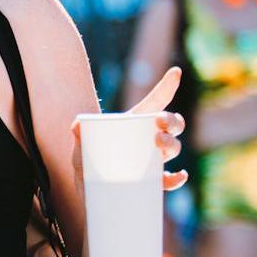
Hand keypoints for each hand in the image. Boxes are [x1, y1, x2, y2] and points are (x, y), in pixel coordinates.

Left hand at [72, 67, 187, 191]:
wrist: (86, 185)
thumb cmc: (87, 158)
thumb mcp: (82, 142)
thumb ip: (79, 131)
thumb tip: (77, 125)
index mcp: (135, 123)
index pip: (155, 102)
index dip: (167, 86)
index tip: (175, 72)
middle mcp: (149, 139)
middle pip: (173, 124)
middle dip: (172, 121)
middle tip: (160, 123)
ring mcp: (153, 160)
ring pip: (173, 148)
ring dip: (171, 144)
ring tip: (158, 144)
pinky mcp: (151, 181)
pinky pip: (170, 180)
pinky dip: (177, 179)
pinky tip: (178, 176)